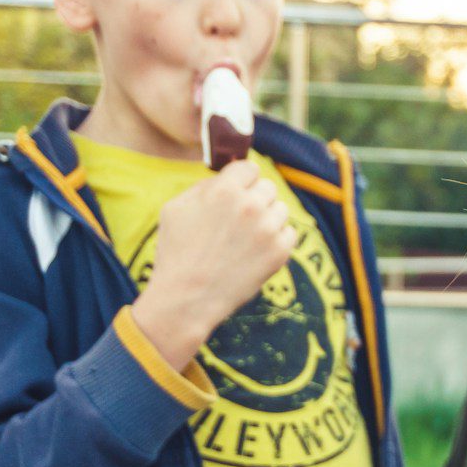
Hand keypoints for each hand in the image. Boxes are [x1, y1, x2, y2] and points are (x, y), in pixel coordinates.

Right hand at [131, 161, 298, 369]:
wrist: (187, 299)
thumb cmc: (177, 252)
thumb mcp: (176, 207)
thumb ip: (205, 186)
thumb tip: (229, 176)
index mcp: (224, 190)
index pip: (249, 167)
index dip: (242, 180)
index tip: (238, 192)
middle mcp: (250, 206)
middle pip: (268, 187)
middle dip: (255, 199)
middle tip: (239, 220)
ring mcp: (268, 229)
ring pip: (281, 209)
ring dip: (268, 219)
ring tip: (245, 238)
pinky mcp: (280, 252)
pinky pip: (290, 233)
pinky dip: (277, 240)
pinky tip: (257, 250)